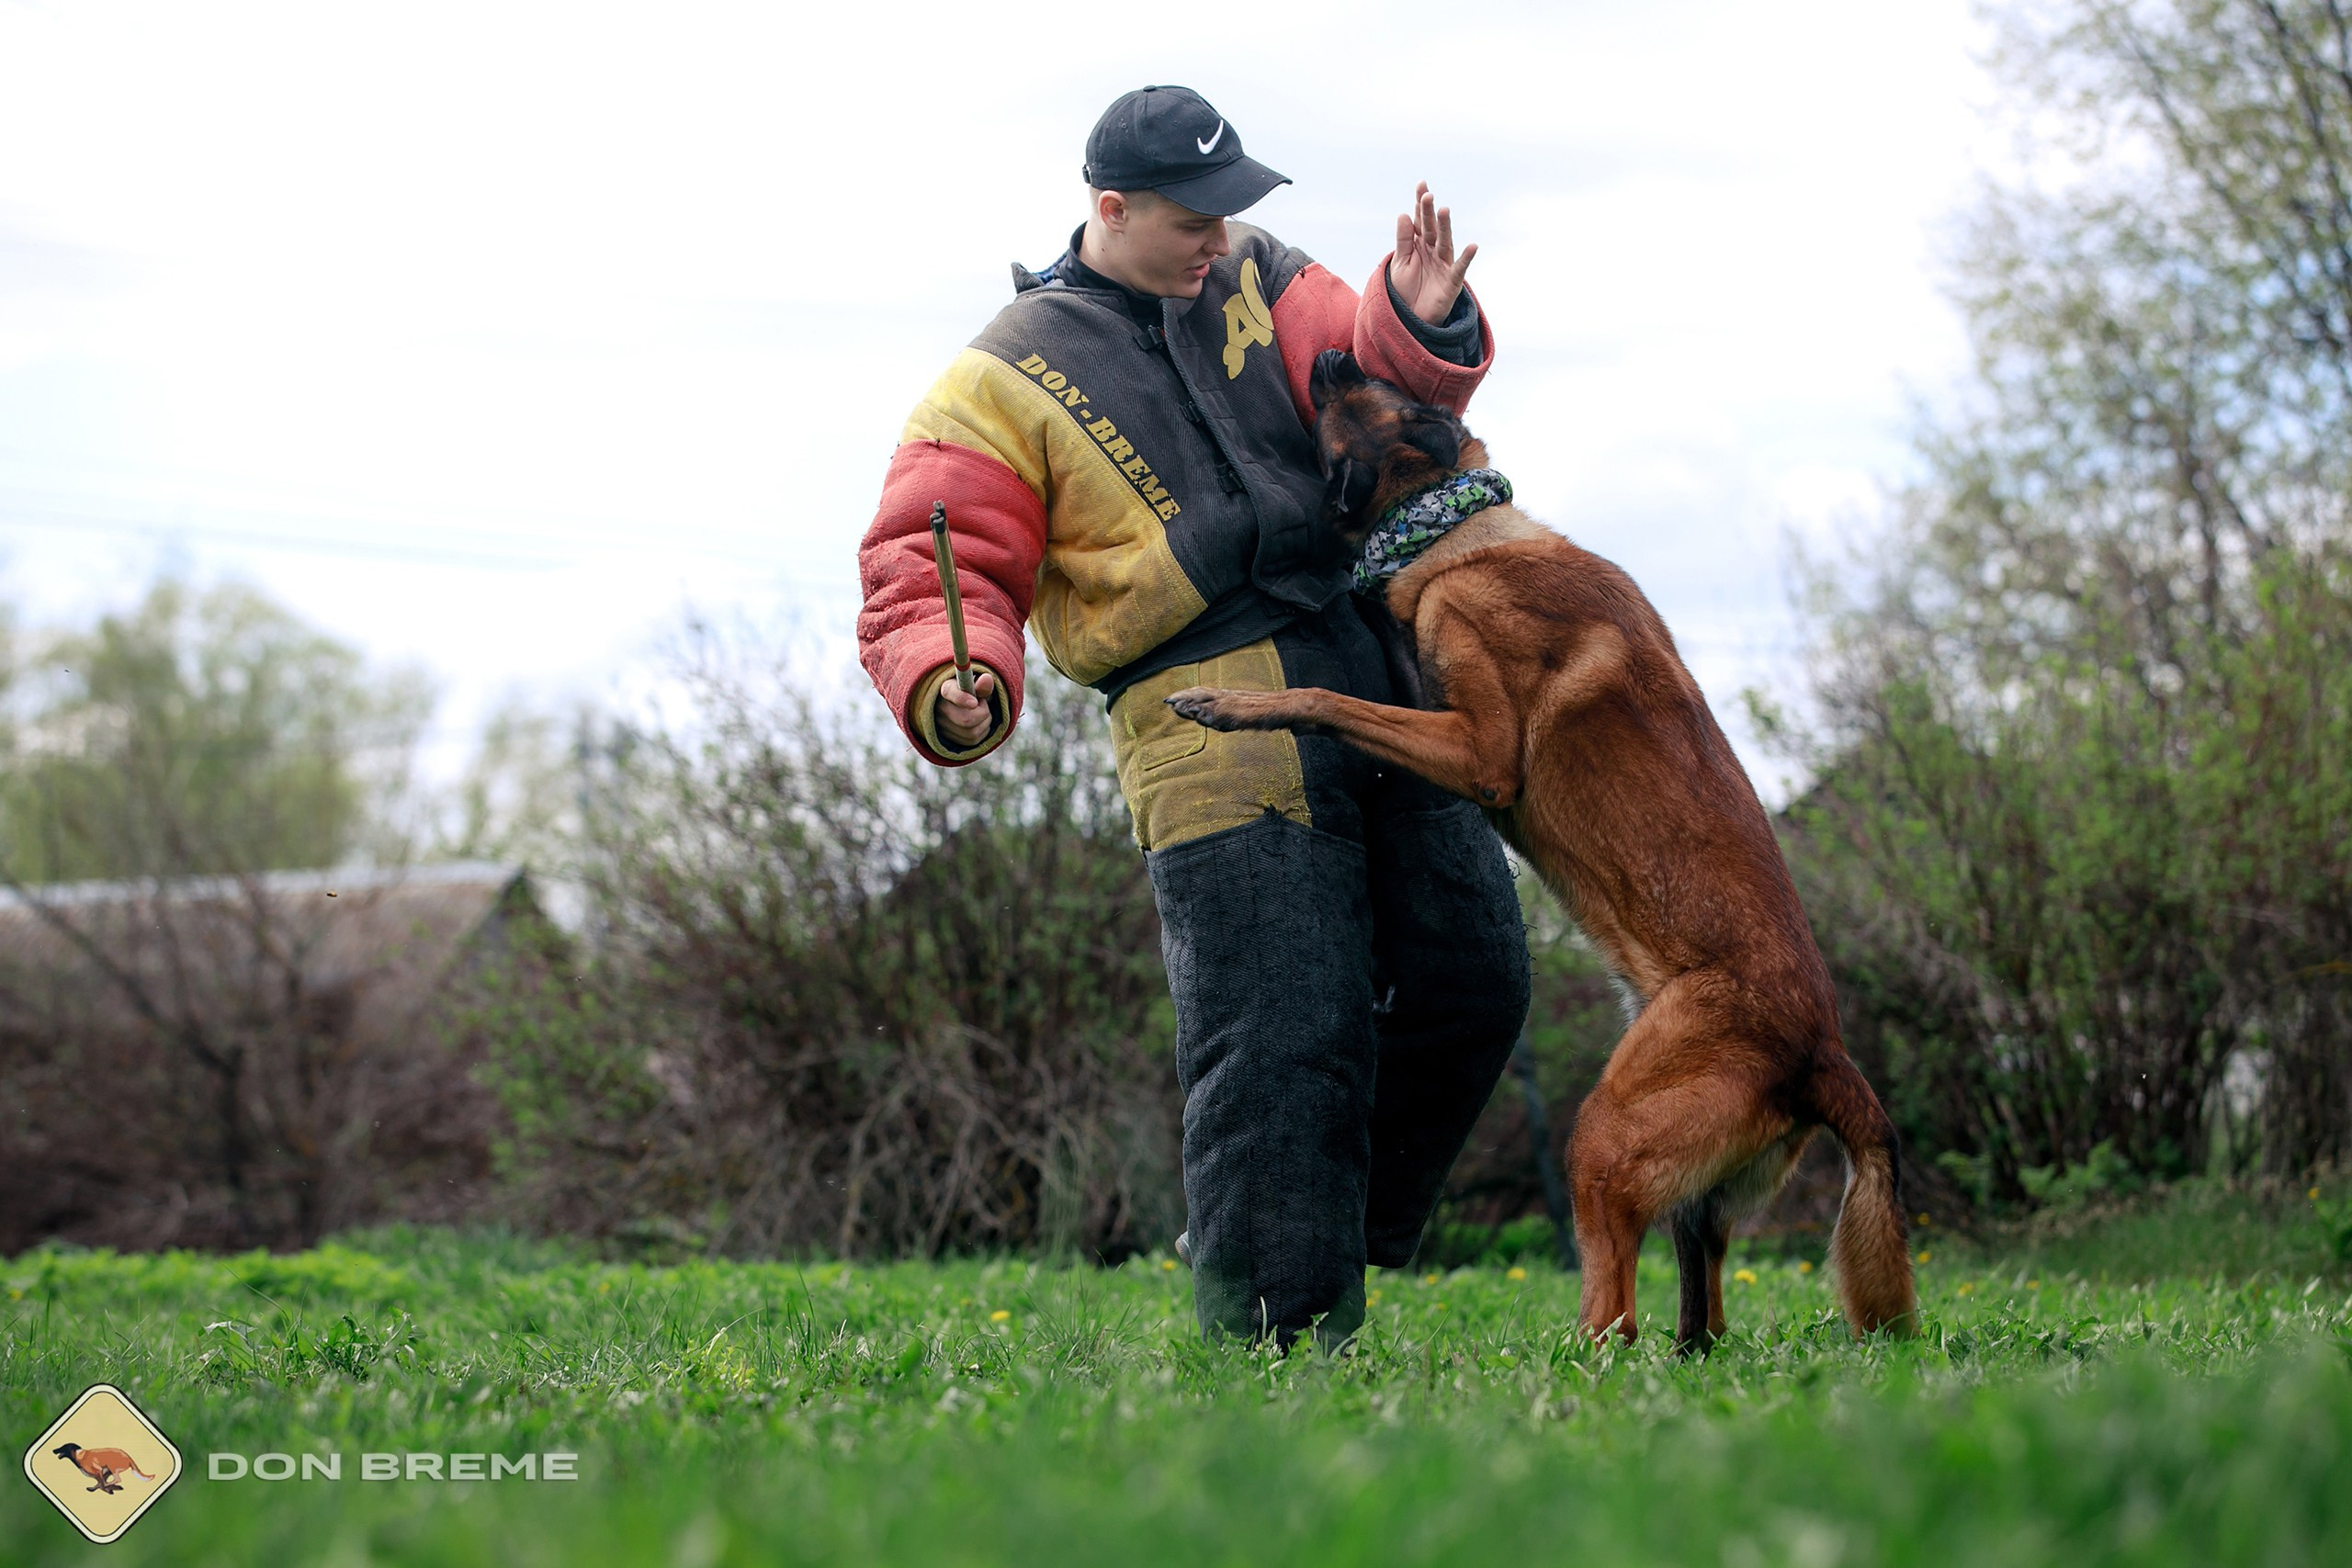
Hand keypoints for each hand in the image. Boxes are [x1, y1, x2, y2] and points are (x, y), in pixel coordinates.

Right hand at [933, 665, 998, 749]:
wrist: (960, 702)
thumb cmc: (969, 689)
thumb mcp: (975, 683)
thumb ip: (982, 683)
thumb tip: (987, 679)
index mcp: (946, 688)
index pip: (950, 693)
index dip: (962, 699)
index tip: (974, 703)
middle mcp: (940, 708)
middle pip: (966, 719)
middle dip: (983, 713)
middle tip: (983, 704)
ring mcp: (942, 726)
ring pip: (972, 732)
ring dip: (985, 722)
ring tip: (981, 711)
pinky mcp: (949, 738)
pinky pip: (973, 740)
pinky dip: (983, 731)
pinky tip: (980, 722)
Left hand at [1390, 181, 1477, 324]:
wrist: (1410, 317)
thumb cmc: (1404, 289)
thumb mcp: (1399, 263)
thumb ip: (1403, 240)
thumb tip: (1403, 214)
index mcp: (1419, 244)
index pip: (1420, 220)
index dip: (1421, 204)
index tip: (1422, 185)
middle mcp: (1433, 251)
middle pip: (1432, 228)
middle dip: (1430, 212)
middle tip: (1429, 196)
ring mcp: (1444, 264)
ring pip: (1445, 242)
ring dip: (1445, 227)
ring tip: (1444, 210)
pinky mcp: (1452, 281)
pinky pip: (1460, 268)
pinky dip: (1466, 257)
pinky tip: (1472, 246)